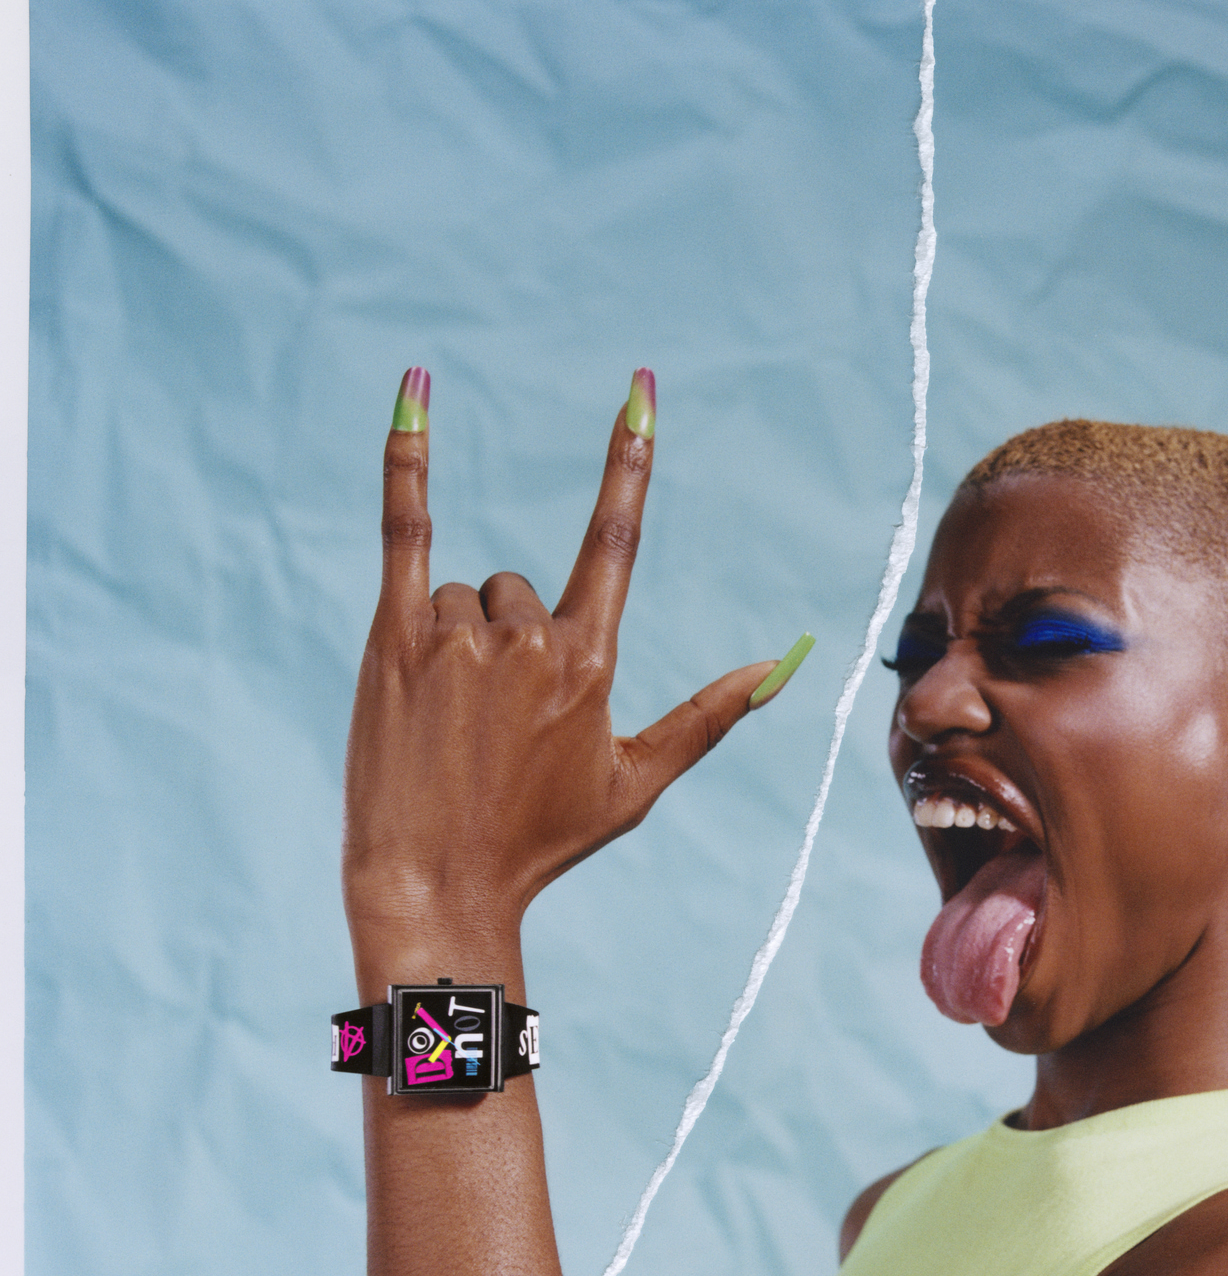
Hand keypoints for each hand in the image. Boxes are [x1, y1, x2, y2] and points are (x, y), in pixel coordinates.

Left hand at [342, 369, 788, 972]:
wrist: (437, 884)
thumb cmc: (541, 840)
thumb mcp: (637, 782)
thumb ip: (709, 716)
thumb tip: (783, 667)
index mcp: (591, 663)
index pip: (616, 536)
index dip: (628, 459)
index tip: (641, 391)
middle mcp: (529, 640)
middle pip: (520, 588)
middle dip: (511, 641)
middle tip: (489, 729)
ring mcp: (459, 637)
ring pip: (463, 594)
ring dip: (458, 641)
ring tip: (447, 724)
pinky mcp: (395, 638)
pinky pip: (406, 529)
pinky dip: (409, 464)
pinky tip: (418, 395)